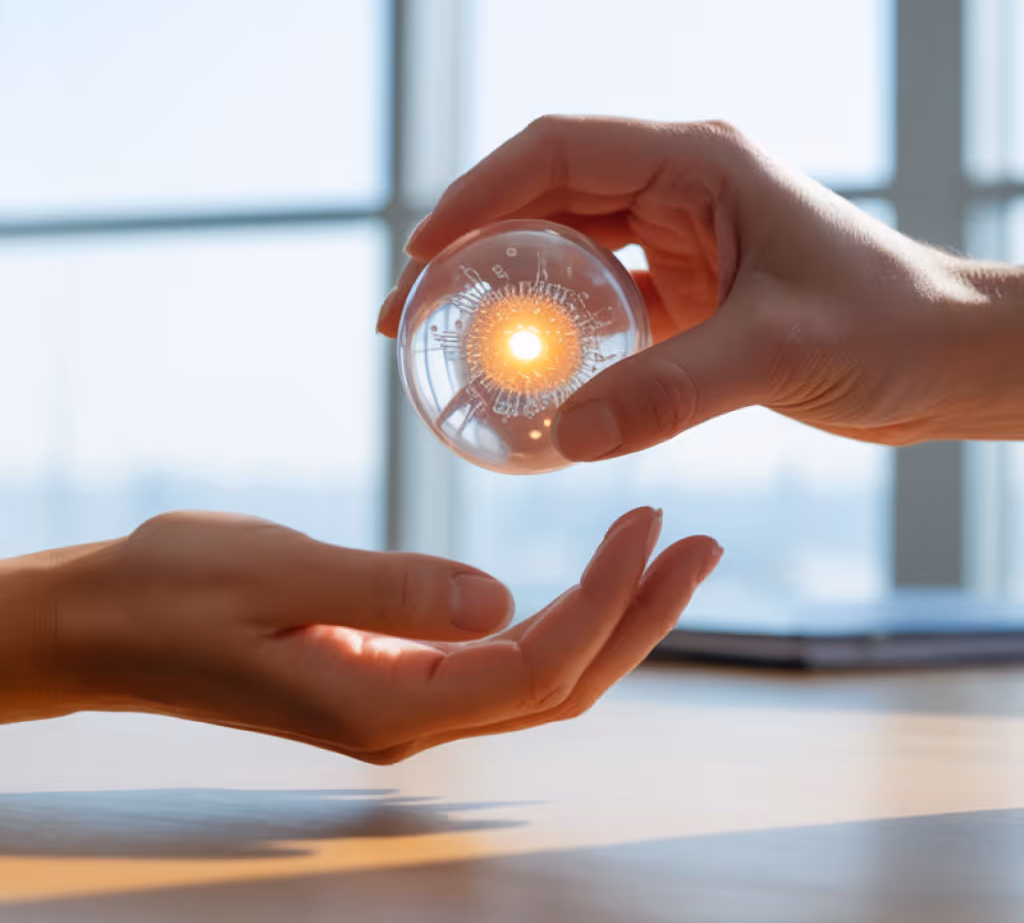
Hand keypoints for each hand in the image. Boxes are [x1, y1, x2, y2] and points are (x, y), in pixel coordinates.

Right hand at [0, 508, 719, 762]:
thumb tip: (501, 598)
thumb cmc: (174, 589)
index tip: (647, 523)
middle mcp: (408, 721)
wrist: (106, 625)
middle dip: (639, 615)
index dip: (606, 599)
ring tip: (663, 554)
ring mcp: (404, 706)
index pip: (534, 663)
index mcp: (384, 704)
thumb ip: (392, 591)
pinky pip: (503, 663)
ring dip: (611, 618)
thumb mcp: (276, 573)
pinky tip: (588, 581)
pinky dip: (561, 620)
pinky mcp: (394, 677)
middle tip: (698, 544)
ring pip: (540, 677)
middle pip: (561, 683)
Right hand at [378, 116, 1023, 456]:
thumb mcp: (776, 351)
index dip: (476, 196)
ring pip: (561, 250)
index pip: (556, 153)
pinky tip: (519, 368)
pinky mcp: (682, 292)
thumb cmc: (889, 327)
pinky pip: (594, 301)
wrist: (945, 359)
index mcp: (695, 163)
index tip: (419, 255)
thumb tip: (564, 438)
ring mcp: (676, 240)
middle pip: (541, 200)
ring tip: (439, 337)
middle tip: (405, 310)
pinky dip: (550, 329)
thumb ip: (670, 391)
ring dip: (499, 288)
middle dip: (466, 248)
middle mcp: (676, 189)